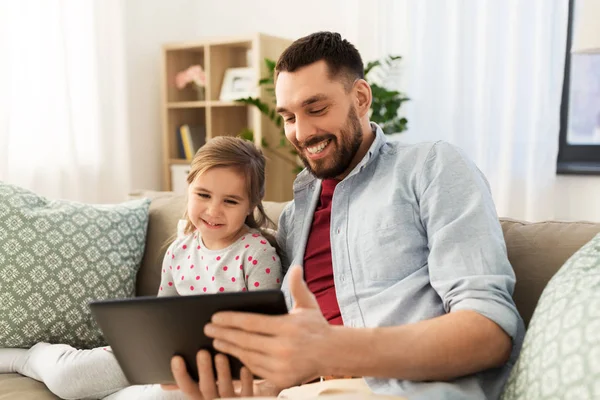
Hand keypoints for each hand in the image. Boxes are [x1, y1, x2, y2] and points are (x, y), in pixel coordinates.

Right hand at [161, 350, 252, 398]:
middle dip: (204, 370)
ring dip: (223, 373)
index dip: (180, 375)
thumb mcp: (200, 389)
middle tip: (202, 352)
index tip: (176, 358)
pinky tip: (243, 368)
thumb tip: (164, 382)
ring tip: (221, 356)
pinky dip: (245, 381)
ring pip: (225, 389)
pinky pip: (247, 392)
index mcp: (200, 397)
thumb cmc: (218, 392)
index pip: (186, 388)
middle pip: (206, 388)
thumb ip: (187, 383)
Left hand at [205, 265, 331, 388]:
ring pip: (248, 356)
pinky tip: (231, 353)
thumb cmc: (316, 326)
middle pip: (245, 341)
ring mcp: (282, 366)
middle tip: (207, 328)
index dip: (231, 319)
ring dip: (228, 348)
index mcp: (288, 327)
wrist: (333, 353)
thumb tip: (295, 267)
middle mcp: (284, 348)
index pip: (252, 323)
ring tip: (216, 340)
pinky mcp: (282, 379)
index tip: (214, 316)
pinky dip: (241, 361)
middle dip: (223, 333)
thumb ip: (298, 286)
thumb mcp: (308, 304)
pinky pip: (255, 370)